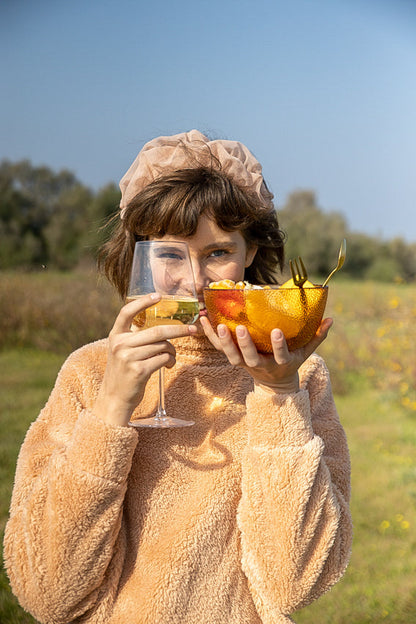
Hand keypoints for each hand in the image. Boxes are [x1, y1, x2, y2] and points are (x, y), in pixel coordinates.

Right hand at [93, 294, 197, 426]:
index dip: (143, 301)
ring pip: (163, 346)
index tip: (158, 295)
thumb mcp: (122, 350)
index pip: (127, 312)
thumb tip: (163, 326)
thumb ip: (135, 337)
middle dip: (178, 330)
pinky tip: (168, 365)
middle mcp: (120, 344)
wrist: (114, 398)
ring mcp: (128, 357)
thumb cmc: (124, 372)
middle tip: (192, 330)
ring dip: (172, 351)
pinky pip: (163, 359)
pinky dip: (170, 361)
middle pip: (157, 331)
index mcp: (115, 335)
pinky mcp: (139, 371)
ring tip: (171, 358)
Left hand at [200, 316, 332, 393]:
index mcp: (279, 363)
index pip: (280, 355)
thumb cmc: (291, 362)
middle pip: (249, 358)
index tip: (276, 332)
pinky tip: (203, 319)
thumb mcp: (305, 352)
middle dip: (244, 344)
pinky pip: (220, 348)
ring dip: (223, 341)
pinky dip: (211, 335)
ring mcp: (245, 364)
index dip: (278, 345)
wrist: (274, 384)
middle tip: (240, 328)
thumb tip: (331, 319)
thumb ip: (317, 336)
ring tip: (218, 324)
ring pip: (231, 355)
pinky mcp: (234, 359)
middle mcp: (260, 366)